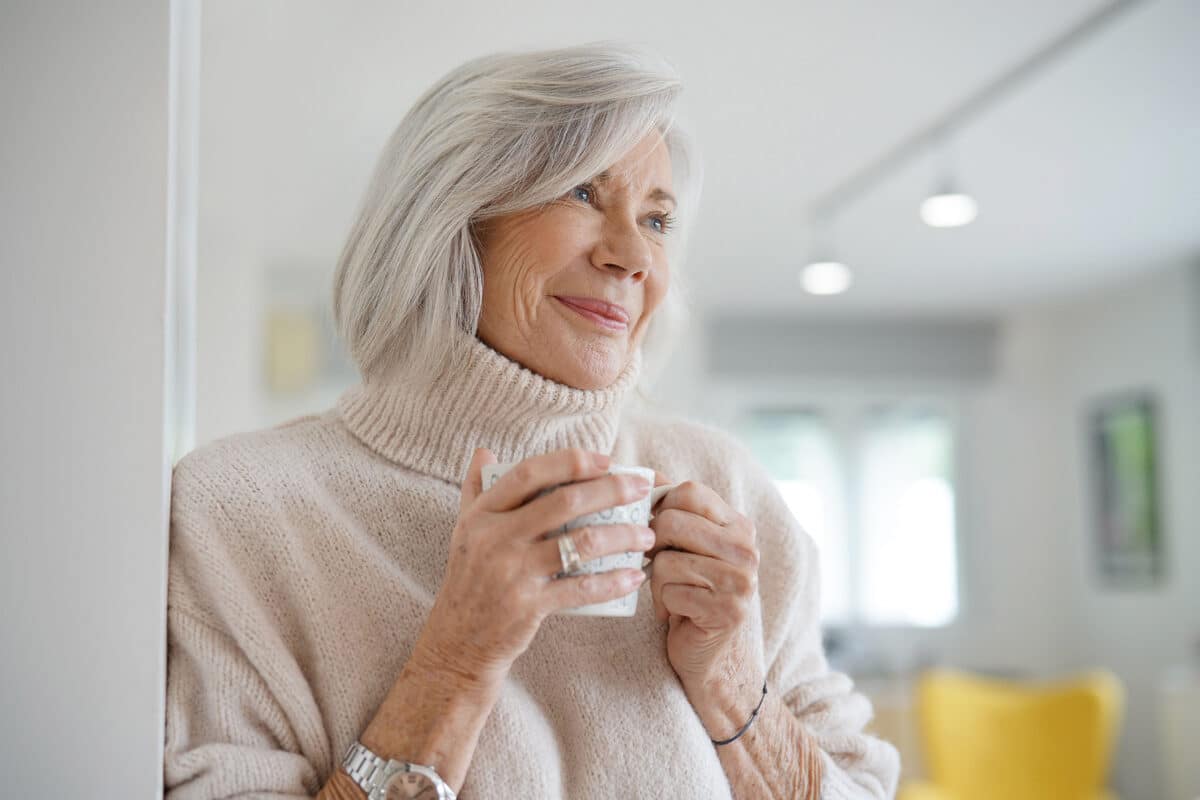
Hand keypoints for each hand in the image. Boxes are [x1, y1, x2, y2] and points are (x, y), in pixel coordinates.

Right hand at [414, 447, 654, 691]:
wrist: (458, 641)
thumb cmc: (468, 579)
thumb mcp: (463, 530)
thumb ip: (475, 489)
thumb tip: (485, 451)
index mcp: (483, 514)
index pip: (529, 474)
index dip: (570, 461)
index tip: (605, 460)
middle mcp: (496, 538)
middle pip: (564, 502)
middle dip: (611, 490)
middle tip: (641, 488)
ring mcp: (513, 572)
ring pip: (581, 543)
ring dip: (622, 536)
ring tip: (646, 536)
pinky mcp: (529, 605)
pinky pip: (581, 588)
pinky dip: (612, 581)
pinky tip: (634, 576)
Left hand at [647, 475, 766, 723]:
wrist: (711, 656)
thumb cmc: (691, 593)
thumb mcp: (688, 546)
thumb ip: (674, 510)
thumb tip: (643, 474)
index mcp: (738, 524)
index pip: (689, 490)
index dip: (660, 507)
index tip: (656, 531)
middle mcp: (746, 548)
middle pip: (671, 522)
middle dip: (652, 547)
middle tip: (660, 566)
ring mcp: (741, 580)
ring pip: (666, 560)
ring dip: (657, 582)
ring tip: (673, 593)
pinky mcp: (728, 611)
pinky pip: (670, 592)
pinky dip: (664, 605)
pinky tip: (679, 614)